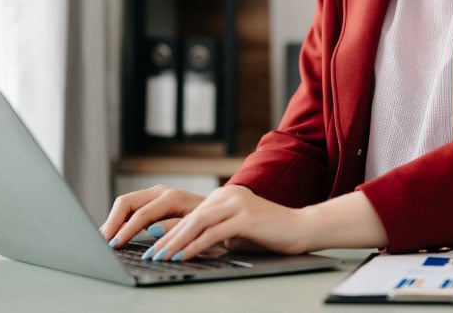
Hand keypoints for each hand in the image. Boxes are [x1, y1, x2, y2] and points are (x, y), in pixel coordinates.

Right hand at [99, 185, 205, 247]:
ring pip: (125, 204)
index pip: (141, 212)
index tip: (114, 244)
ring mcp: (155, 196)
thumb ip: (175, 227)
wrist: (221, 210)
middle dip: (112, 222)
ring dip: (113, 221)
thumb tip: (152, 230)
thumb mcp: (198, 225)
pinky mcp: (152, 202)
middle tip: (101, 243)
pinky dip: (119, 221)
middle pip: (126, 202)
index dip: (125, 229)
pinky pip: (130, 209)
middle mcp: (161, 193)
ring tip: (102, 240)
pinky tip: (113, 234)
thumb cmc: (211, 220)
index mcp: (172, 197)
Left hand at [141, 185, 312, 261]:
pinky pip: (213, 233)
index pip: (190, 213)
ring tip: (161, 258)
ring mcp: (237, 203)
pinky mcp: (245, 217)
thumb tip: (186, 244)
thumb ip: (214, 233)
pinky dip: (195, 246)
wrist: (302, 228)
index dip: (170, 231)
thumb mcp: (236, 232)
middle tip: (150, 255)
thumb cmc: (270, 234)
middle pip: (189, 217)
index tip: (154, 247)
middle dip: (167, 238)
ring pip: (197, 224)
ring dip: (176, 242)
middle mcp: (228, 194)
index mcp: (224, 195)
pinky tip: (183, 257)